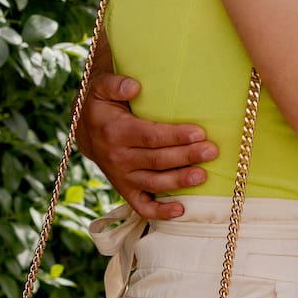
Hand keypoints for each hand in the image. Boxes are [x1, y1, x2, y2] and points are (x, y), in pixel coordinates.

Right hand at [79, 75, 218, 219]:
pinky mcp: (125, 189)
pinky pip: (141, 206)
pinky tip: (181, 210)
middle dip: (186, 156)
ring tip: (203, 176)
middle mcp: (118, 157)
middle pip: (157, 160)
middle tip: (212, 151)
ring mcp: (121, 176)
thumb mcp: (101, 88)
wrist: (84, 129)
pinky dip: (160, 212)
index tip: (200, 132)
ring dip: (179, 181)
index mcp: (115, 132)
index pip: (150, 136)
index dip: (175, 136)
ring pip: (154, 182)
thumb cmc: (101, 104)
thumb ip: (116, 84)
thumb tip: (135, 87)